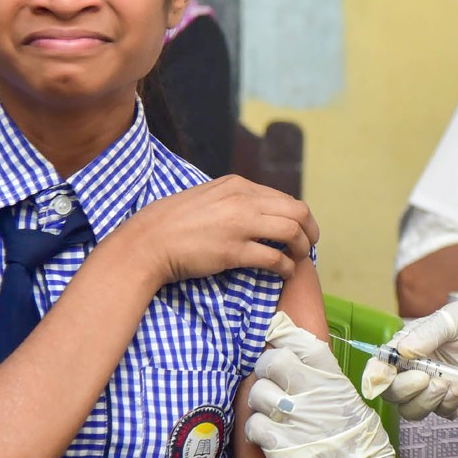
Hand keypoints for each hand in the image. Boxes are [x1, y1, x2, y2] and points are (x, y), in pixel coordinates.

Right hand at [120, 177, 318, 285]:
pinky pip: (275, 258)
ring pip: (292, 232)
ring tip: (299, 259)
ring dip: (302, 248)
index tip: (299, 231)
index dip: (297, 217)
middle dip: (309, 230)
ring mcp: (240, 224)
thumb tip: (255, 211)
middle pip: (297, 211)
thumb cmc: (172, 222)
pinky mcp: (234, 251)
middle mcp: (243, 200)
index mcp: (237, 185)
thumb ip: (233, 200)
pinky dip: (286, 267)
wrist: (147, 242)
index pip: (283, 197)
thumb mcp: (207, 197)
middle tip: (309, 246)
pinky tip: (284, 273)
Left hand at [245, 313, 407, 457]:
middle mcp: (312, 393)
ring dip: (259, 404)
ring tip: (271, 416)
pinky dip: (257, 430)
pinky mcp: (279, 445)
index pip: (301, 342)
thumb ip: (326, 385)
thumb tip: (303, 369)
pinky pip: (253, 425)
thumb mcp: (352, 404)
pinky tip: (269, 437)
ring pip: (257, 393)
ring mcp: (294, 418)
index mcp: (332, 380)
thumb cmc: (362, 447)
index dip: (283, 335)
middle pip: (271, 361)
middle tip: (270, 383)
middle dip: (264, 371)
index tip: (276, 338)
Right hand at [362, 297, 457, 420]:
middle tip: (424, 377)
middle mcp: (423, 369)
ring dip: (424, 400)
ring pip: (413, 410)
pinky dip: (447, 404)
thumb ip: (426, 333)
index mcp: (416, 346)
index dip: (375, 375)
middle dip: (402, 389)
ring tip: (446, 384)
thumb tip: (399, 351)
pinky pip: (443, 414)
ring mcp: (441, 389)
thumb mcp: (456, 318)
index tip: (378, 381)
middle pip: (394, 394)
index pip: (384, 365)